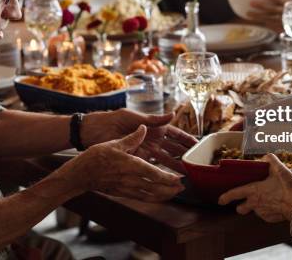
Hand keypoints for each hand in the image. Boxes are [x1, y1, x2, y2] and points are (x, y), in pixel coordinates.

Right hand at [58, 125, 183, 201]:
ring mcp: (126, 188)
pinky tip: (158, 196)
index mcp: (130, 165)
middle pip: (155, 187)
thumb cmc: (95, 157)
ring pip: (149, 195)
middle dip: (170, 189)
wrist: (80, 174)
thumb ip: (132, 138)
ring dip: (164, 195)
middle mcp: (130, 179)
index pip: (153, 173)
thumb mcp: (114, 143)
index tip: (179, 179)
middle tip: (182, 187)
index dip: (168, 178)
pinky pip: (141, 198)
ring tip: (174, 193)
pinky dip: (152, 198)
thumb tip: (144, 128)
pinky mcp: (122, 192)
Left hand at [82, 109, 197, 172]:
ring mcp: (145, 150)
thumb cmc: (114, 119)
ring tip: (186, 174)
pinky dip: (160, 172)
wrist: (94, 131)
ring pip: (164, 160)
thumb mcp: (134, 117)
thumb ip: (153, 119)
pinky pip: (151, 166)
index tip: (198, 145)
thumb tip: (172, 114)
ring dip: (175, 166)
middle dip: (184, 156)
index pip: (175, 134)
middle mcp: (152, 139)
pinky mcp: (137, 159)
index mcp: (154, 127)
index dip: (186, 139)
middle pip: (173, 149)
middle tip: (196, 164)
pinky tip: (168, 178)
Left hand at [218, 154, 291, 221]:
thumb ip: (270, 160)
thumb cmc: (288, 187)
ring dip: (256, 207)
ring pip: (254, 211)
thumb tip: (265, 157)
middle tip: (244, 202)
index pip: (235, 194)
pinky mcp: (270, 219)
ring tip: (265, 200)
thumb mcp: (279, 168)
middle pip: (241, 208)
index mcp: (253, 190)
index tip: (220, 200)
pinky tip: (275, 204)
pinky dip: (268, 210)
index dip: (226, 197)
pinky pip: (265, 215)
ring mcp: (262, 213)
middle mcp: (255, 203)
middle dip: (240, 206)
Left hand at [245, 0, 289, 30]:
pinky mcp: (278, 27)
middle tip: (251, 3)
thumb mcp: (287, 2)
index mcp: (287, 4)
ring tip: (248, 13)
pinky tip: (251, 19)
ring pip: (268, 18)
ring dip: (257, 16)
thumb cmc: (289, 9)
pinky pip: (267, 24)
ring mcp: (281, 21)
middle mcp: (285, 12)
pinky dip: (259, 22)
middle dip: (261, 6)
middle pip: (272, 9)